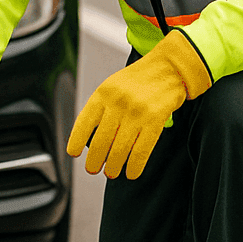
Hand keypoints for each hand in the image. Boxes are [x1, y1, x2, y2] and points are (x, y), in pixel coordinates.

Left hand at [66, 30, 210, 179]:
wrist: (169, 68)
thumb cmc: (139, 79)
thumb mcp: (112, 85)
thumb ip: (101, 107)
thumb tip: (89, 138)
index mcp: (103, 93)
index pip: (84, 122)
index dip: (76, 141)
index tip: (74, 154)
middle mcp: (118, 103)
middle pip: (100, 142)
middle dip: (94, 161)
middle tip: (93, 169)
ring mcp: (136, 112)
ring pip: (119, 150)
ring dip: (113, 167)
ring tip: (111, 173)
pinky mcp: (155, 120)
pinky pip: (141, 151)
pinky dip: (135, 166)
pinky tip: (131, 173)